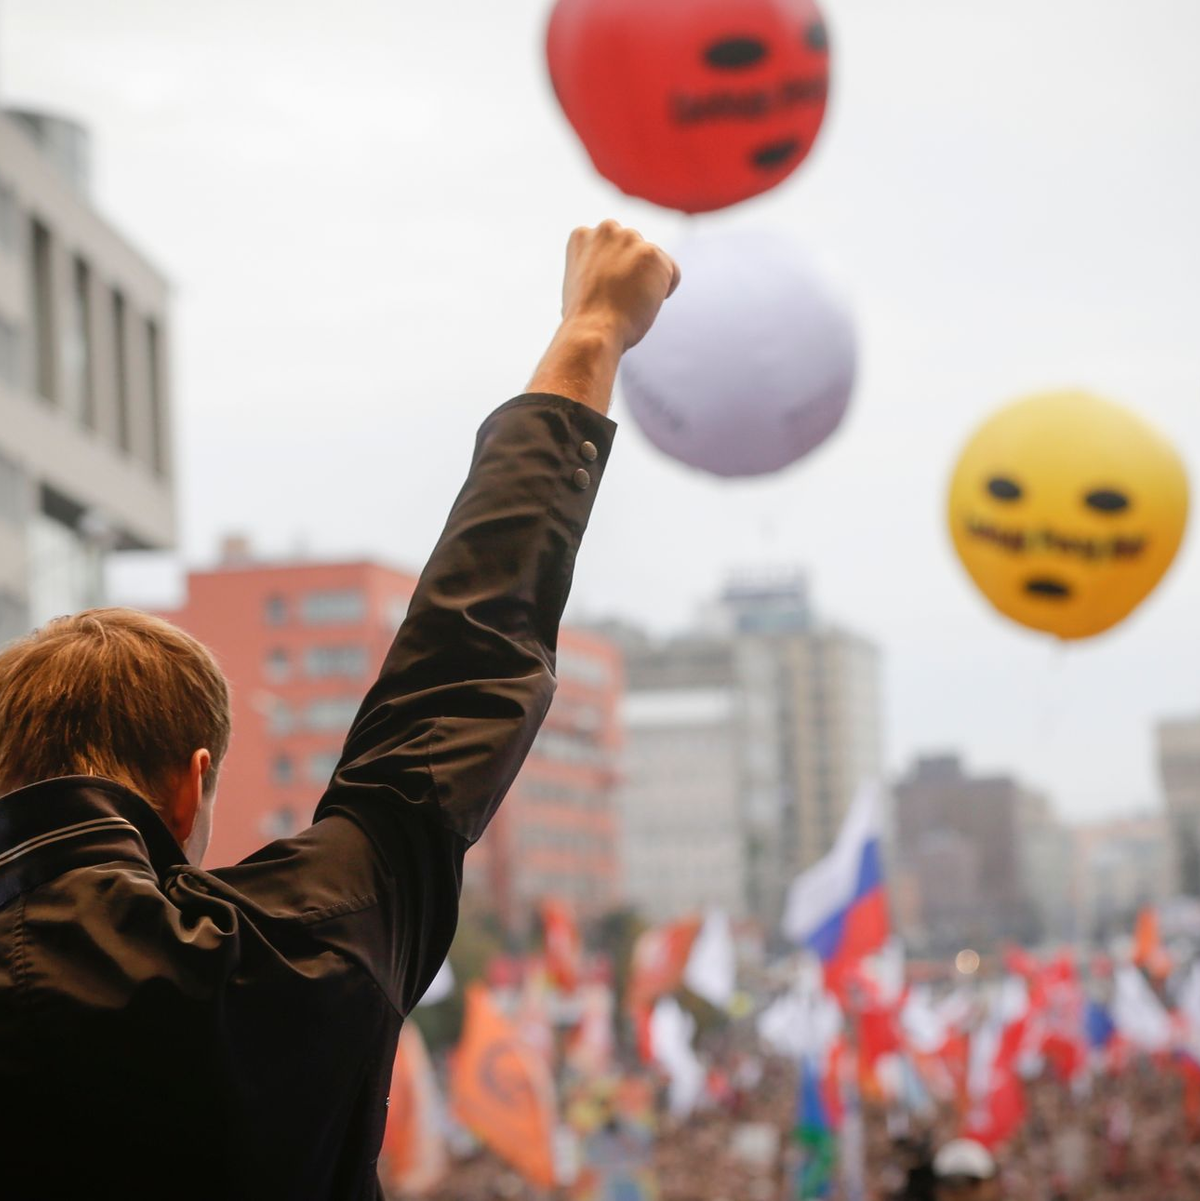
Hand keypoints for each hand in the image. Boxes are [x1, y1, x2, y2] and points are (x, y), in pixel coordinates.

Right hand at [561, 220, 680, 350]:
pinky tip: (645, 304)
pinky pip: (672, 272)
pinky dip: (665, 291)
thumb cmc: (584, 319)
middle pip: (634, 249)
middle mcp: (606, 229)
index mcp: (583, 235)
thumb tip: (613, 275)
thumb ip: (596, 269)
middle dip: (632, 272)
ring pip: (653, 260)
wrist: (592, 330)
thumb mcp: (580, 284)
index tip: (605, 292)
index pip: (612, 247)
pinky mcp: (652, 253)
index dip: (612, 273)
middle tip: (619, 299)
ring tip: (629, 302)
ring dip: (648, 281)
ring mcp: (630, 238)